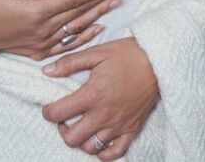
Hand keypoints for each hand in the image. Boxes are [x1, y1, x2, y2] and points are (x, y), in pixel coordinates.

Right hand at [0, 0, 124, 57]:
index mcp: (32, 11)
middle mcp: (40, 30)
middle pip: (78, 13)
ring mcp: (41, 43)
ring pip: (76, 28)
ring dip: (97, 15)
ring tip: (115, 4)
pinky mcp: (39, 53)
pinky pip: (67, 45)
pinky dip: (84, 36)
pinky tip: (98, 28)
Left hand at [41, 37, 158, 159]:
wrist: (157, 60)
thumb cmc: (127, 54)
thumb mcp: (97, 53)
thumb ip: (70, 63)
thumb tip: (46, 70)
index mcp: (93, 95)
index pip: (60, 113)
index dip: (48, 112)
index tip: (48, 107)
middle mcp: (104, 115)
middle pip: (72, 138)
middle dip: (62, 130)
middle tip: (64, 118)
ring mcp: (118, 125)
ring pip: (91, 148)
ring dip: (81, 140)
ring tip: (80, 126)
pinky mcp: (132, 129)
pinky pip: (115, 153)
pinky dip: (103, 152)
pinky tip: (98, 140)